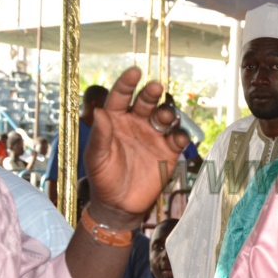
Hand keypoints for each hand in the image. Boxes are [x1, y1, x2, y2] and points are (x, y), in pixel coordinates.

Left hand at [84, 68, 188, 223]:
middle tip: (155, 87)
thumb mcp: (96, 158)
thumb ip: (100, 135)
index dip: (127, 83)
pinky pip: (178, 138)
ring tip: (165, 117)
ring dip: (167, 113)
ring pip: (164, 117)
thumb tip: (99, 112)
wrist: (120, 205)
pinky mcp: (168, 152)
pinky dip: (181, 135)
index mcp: (115, 120)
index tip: (134, 72)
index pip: (121, 96)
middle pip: (146, 102)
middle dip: (151, 93)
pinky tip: (178, 138)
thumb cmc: (103, 179)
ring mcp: (153, 136)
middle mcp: (136, 123)